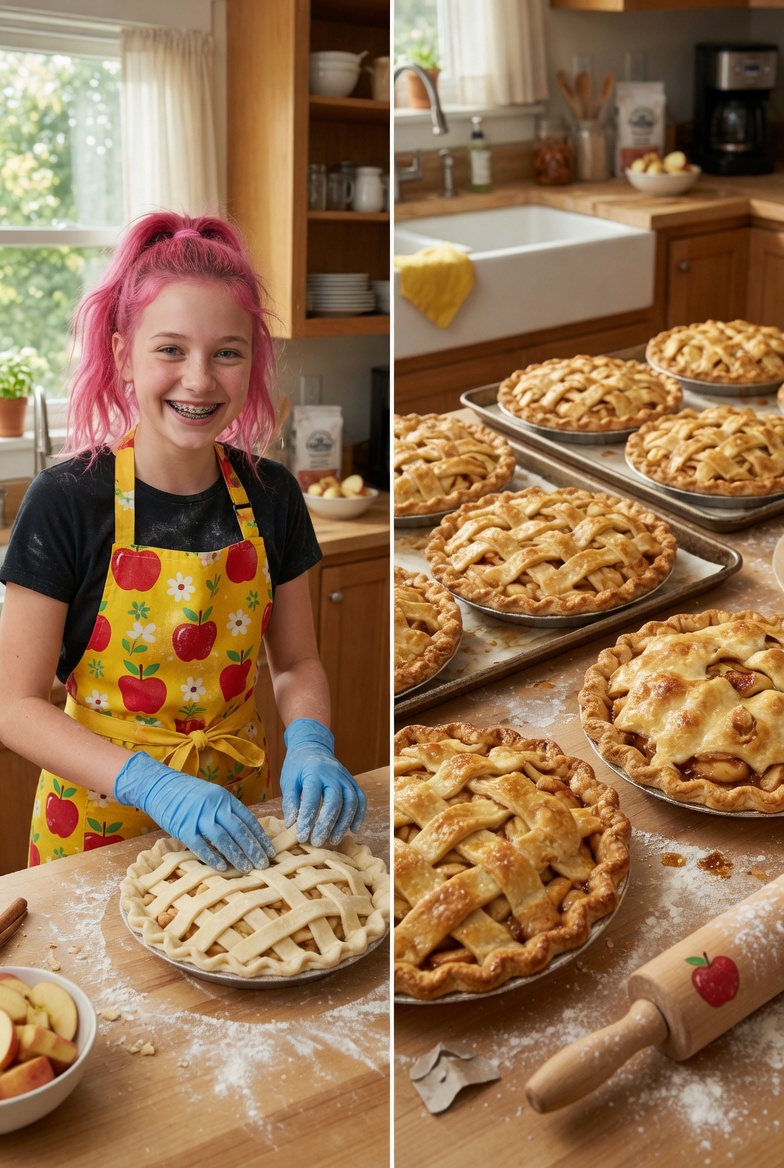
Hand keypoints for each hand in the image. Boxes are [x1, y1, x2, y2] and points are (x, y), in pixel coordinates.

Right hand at [114, 751, 275, 872]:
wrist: (159, 786)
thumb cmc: (187, 794)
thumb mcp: (212, 796)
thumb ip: (226, 811)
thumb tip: (245, 832)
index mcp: (225, 798)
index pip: (248, 820)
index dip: (260, 837)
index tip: (270, 851)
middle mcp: (215, 806)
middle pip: (239, 831)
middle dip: (253, 849)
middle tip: (264, 865)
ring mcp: (199, 817)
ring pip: (223, 839)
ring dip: (237, 856)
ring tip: (247, 869)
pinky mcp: (183, 828)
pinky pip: (200, 845)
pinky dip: (212, 857)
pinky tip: (223, 867)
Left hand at [279, 718, 365, 846]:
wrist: (312, 746)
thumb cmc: (297, 766)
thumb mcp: (288, 780)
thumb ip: (290, 801)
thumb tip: (291, 824)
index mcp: (314, 772)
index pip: (312, 798)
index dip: (307, 818)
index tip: (301, 836)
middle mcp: (333, 774)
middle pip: (335, 801)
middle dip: (327, 824)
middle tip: (317, 841)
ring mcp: (345, 777)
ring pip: (351, 801)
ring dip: (344, 823)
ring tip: (334, 840)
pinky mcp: (353, 781)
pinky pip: (361, 798)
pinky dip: (359, 815)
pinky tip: (353, 829)